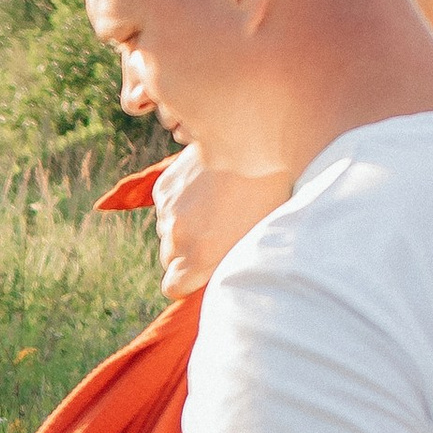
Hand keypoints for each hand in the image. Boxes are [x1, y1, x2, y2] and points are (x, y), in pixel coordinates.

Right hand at [152, 145, 290, 299]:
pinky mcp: (165, 188)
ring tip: (217, 205)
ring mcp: (168, 211)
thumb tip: (220, 276)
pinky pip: (168, 206)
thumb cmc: (267, 197)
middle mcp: (177, 238)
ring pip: (168, 230)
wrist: (255, 145)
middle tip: (218, 234)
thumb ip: (228, 263)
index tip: (204, 272)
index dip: (187, 282)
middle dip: (189, 252)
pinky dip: (182, 201)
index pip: (173, 288)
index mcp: (199, 258)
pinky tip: (208, 186)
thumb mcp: (255, 240)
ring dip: (186, 225)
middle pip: (170, 258)